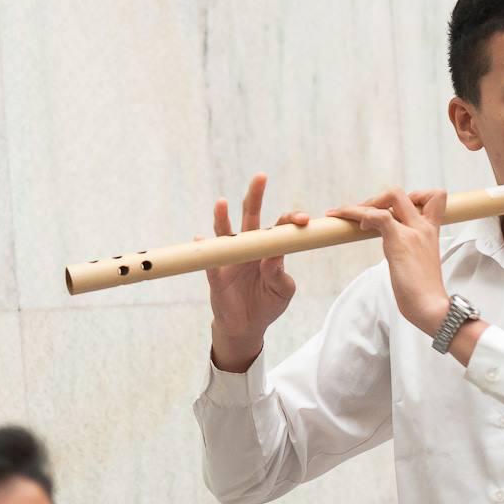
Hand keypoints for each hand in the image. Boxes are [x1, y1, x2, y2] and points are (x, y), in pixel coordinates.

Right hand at [201, 173, 307, 372]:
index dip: (290, 219)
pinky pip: (209, 260)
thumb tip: (272, 258)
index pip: (280, 227)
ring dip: (222, 218)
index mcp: (269, 249)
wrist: (245, 326)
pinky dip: (205, 249)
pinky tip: (200, 239)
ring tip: (221, 203)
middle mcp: (249, 247)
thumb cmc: (268, 304)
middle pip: (251, 216)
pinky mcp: (216, 274)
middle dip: (255, 196)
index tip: (302, 219)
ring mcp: (231, 258)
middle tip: (261, 177)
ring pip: (226, 233)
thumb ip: (279, 275)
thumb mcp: (282, 292)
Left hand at [327, 188, 449, 334]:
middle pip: (401, 193)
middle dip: (376, 199)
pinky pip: (377, 216)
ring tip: (347, 215)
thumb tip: (392, 243)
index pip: (433, 197)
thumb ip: (409, 246)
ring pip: (389, 197)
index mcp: (431, 230)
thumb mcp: (419, 260)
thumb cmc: (424, 291)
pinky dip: (360, 215)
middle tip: (363, 214)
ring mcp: (412, 231)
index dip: (411, 196)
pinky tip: (358, 227)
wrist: (431, 307)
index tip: (394, 210)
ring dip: (362, 204)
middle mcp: (423, 226)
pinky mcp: (399, 240)